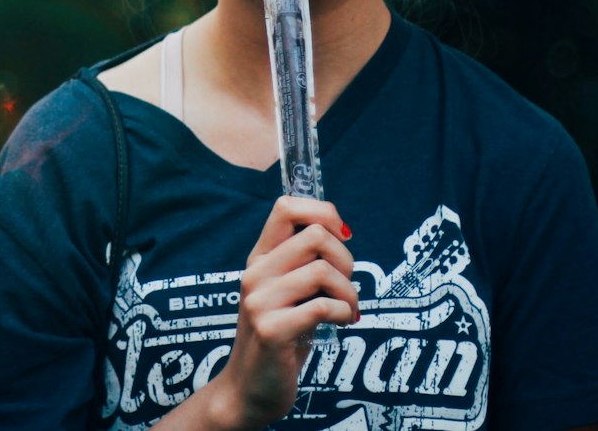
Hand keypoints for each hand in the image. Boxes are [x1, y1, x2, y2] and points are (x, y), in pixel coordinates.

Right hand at [204, 197, 356, 428]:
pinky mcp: (273, 331)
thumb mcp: (285, 292)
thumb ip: (302, 263)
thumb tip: (339, 231)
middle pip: (315, 235)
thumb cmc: (278, 337)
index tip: (342, 234)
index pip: (285, 207)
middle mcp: (255, 274)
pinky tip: (342, 322)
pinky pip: (323, 307)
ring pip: (323, 270)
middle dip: (346, 258)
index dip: (322, 211)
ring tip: (347, 308)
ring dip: (349, 291)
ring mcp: (260, 302)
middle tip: (346, 285)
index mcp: (259, 258)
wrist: (248, 388)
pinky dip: (344, 313)